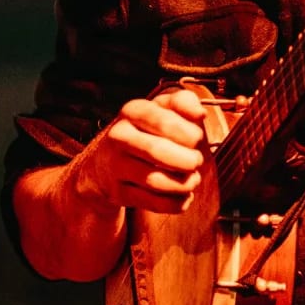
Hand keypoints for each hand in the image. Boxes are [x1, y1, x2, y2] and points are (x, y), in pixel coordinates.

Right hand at [64, 89, 207, 214]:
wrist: (104, 165)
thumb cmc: (145, 134)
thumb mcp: (160, 110)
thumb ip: (183, 102)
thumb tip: (200, 113)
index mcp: (131, 112)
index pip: (166, 122)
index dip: (191, 134)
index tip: (197, 140)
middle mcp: (118, 136)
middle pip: (158, 151)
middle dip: (188, 160)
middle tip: (197, 162)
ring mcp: (115, 166)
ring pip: (155, 181)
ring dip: (184, 184)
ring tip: (192, 180)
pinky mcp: (118, 192)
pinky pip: (153, 202)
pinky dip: (176, 202)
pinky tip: (183, 196)